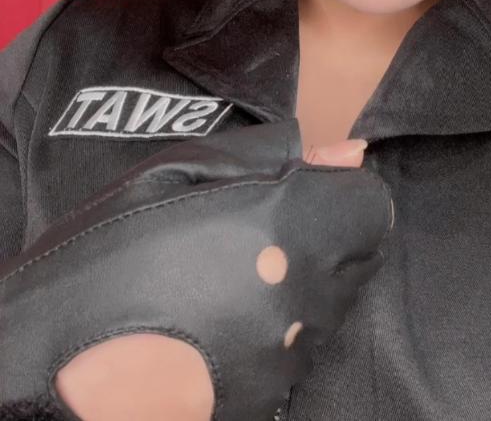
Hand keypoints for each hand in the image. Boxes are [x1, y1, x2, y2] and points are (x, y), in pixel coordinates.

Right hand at [0, 121, 391, 420]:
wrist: (64, 368)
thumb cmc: (111, 249)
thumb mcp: (180, 171)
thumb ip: (271, 156)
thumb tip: (349, 153)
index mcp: (289, 223)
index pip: (372, 204)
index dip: (340, 194)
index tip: (305, 195)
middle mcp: (309, 291)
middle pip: (361, 252)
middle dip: (328, 233)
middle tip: (265, 231)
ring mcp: (297, 350)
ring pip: (337, 300)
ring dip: (307, 280)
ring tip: (238, 275)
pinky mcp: (280, 392)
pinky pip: (305, 345)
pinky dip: (284, 327)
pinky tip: (230, 321)